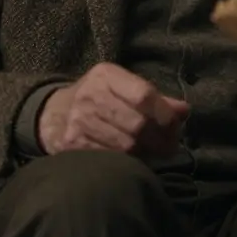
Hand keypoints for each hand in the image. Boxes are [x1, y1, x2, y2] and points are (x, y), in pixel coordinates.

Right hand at [37, 62, 189, 157]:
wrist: (52, 113)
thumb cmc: (98, 98)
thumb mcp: (122, 88)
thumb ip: (155, 99)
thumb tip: (184, 110)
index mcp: (106, 75)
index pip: (143, 94)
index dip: (164, 113)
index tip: (174, 126)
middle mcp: (90, 95)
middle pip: (137, 123)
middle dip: (159, 138)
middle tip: (169, 146)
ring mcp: (78, 120)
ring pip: (126, 145)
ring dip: (145, 152)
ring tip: (152, 152)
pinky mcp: (71, 144)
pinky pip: (110, 158)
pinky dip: (126, 162)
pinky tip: (131, 159)